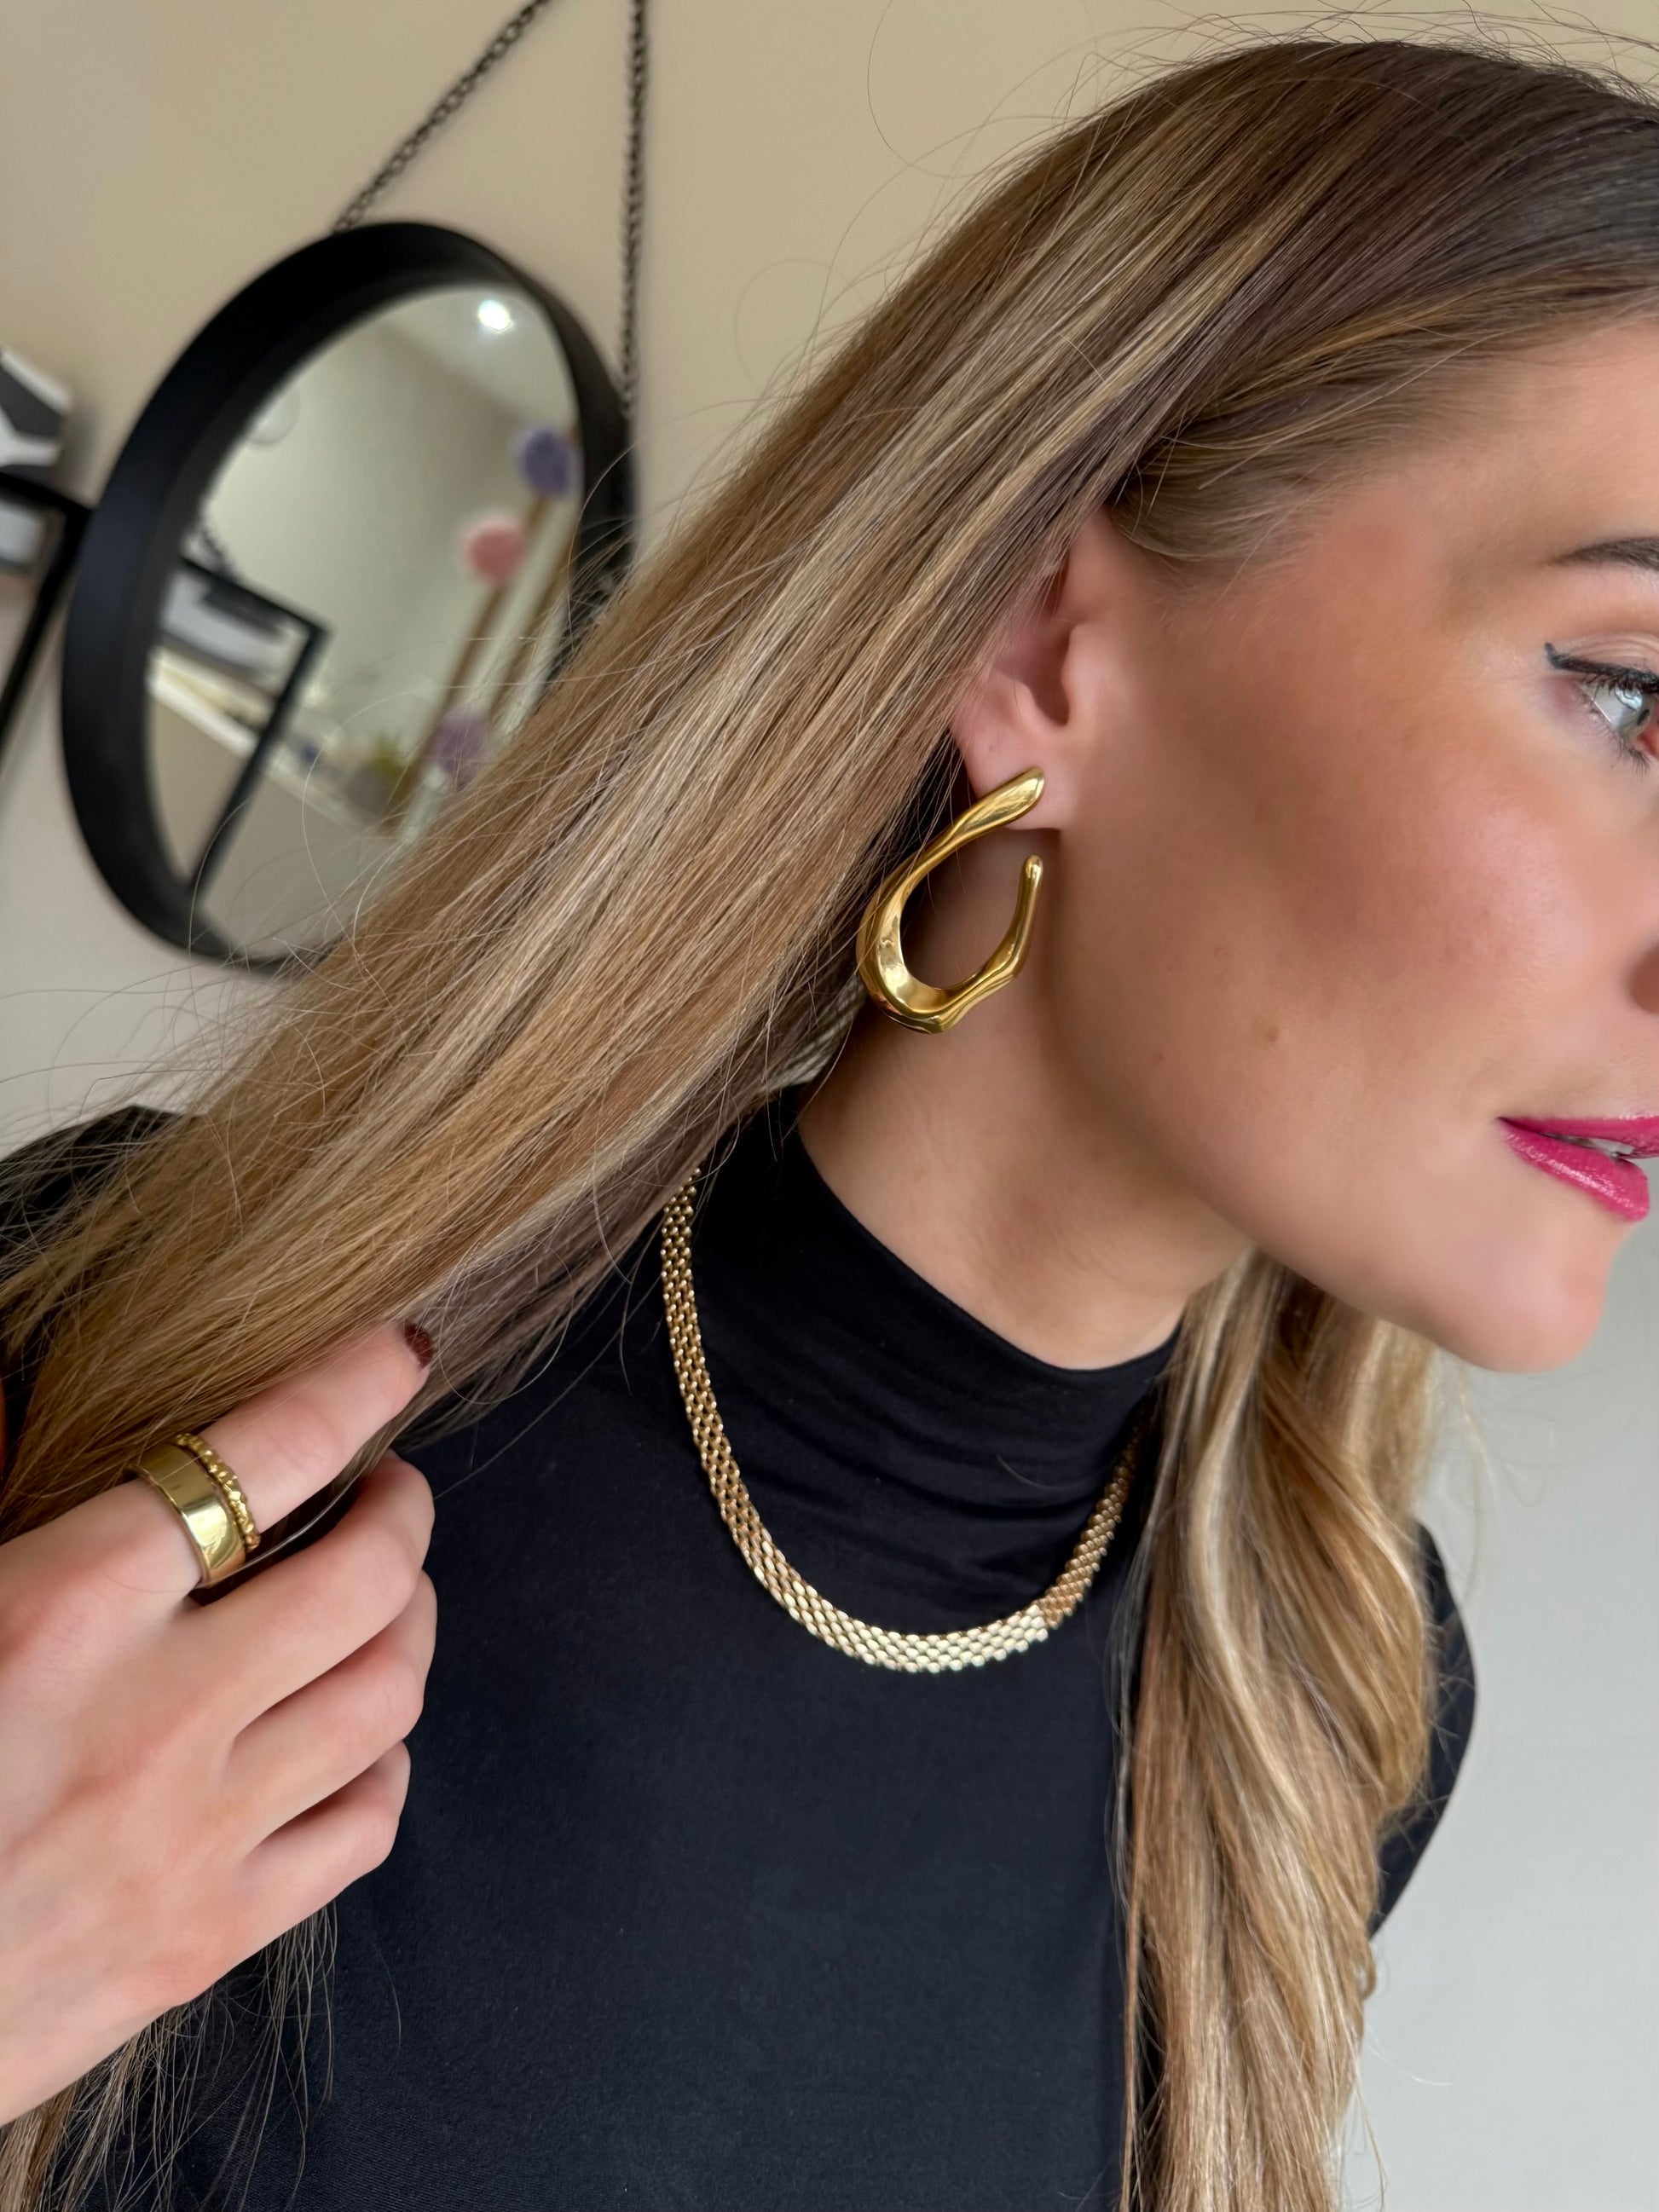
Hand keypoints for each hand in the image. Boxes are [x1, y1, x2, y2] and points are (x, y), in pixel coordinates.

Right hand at [0, 1324, 434, 2123]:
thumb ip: (36, 1532)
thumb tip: (107, 1465)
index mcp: (63, 1611)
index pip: (264, 1455)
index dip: (353, 1387)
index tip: (397, 1354)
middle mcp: (154, 1715)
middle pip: (367, 1577)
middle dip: (405, 1512)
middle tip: (395, 1487)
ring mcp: (194, 1834)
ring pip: (387, 1695)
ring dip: (411, 1624)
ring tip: (390, 1595)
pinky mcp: (207, 1935)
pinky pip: (365, 1825)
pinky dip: (386, 1760)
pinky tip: (360, 1735)